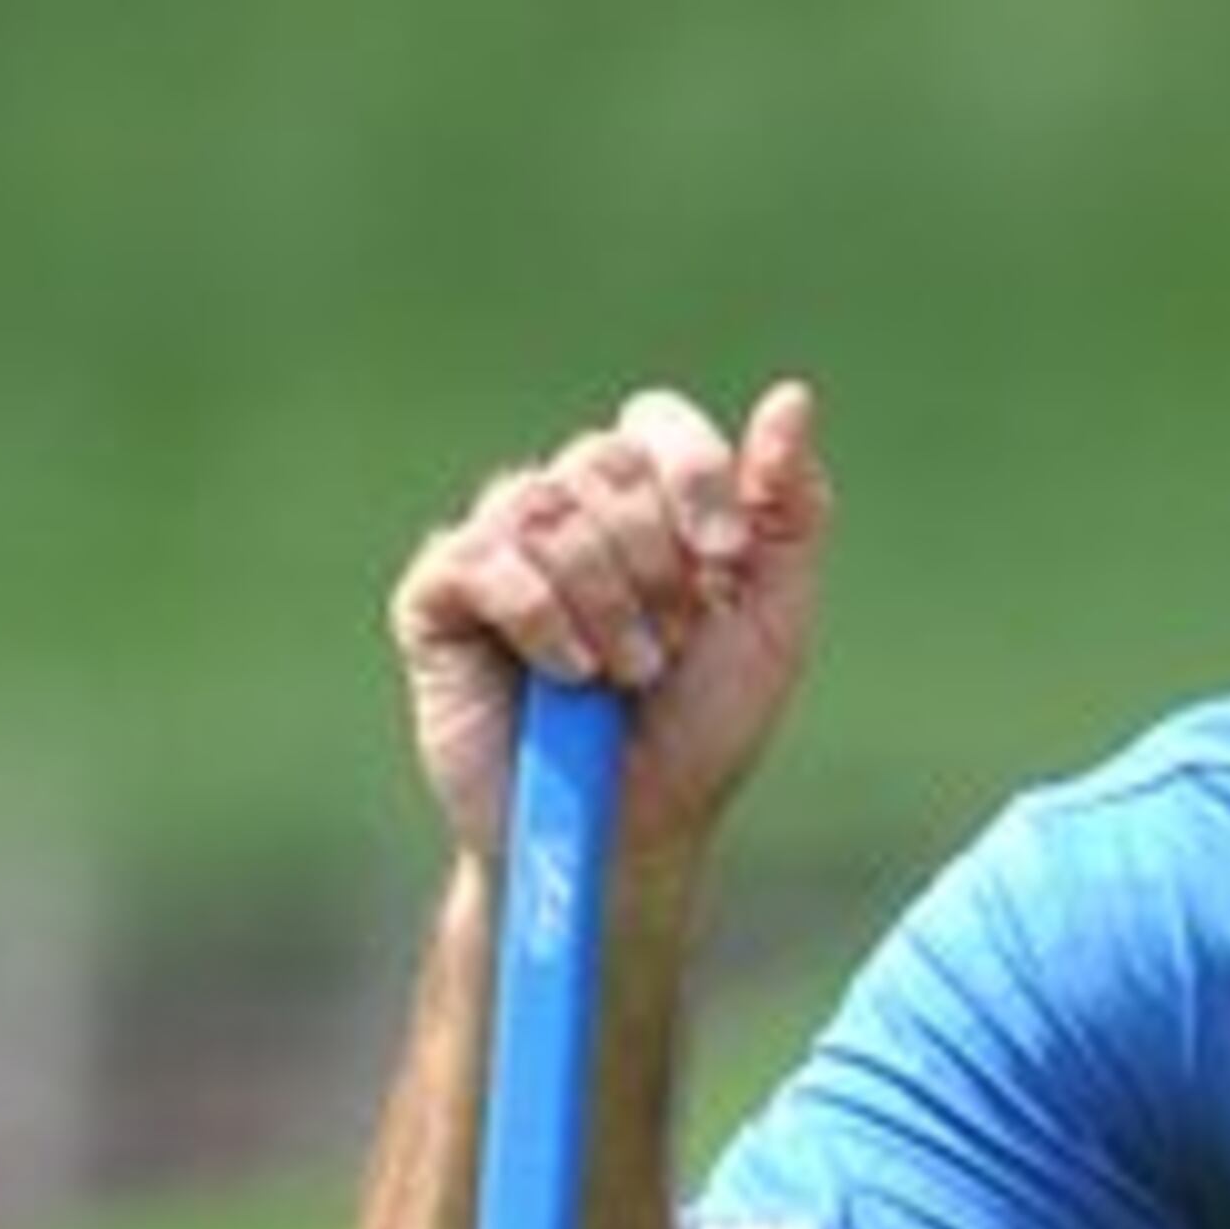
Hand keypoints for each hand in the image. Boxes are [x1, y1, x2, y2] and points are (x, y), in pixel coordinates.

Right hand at [387, 376, 833, 864]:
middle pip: (602, 459)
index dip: (695, 477)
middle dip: (654, 563)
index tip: (725, 560)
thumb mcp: (771, 626)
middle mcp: (564, 512)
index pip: (657, 422)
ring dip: (605, 603)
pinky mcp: (437, 598)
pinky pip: (482, 557)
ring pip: (544, 506)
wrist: (631, 831)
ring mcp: (496, 549)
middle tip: (665, 649)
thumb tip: (792, 398)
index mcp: (644, 506)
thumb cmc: (698, 733)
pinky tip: (565, 675)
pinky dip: (541, 618)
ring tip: (621, 675)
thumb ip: (789, 515)